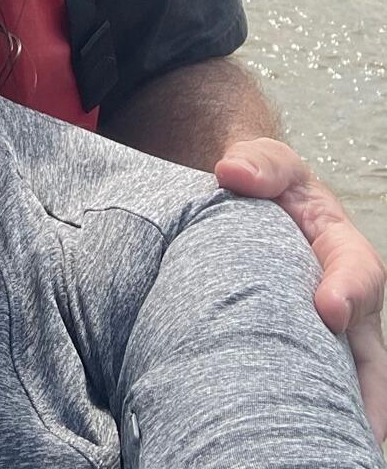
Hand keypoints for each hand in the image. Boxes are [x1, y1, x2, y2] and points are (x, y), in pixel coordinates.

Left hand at [217, 136, 386, 442]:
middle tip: (350, 422)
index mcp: (342, 248)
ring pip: (356, 381)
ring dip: (351, 416)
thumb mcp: (265, 161)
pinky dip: (323, 416)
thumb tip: (231, 173)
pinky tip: (304, 446)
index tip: (327, 307)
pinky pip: (325, 387)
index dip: (347, 291)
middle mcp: (347, 298)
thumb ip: (257, 163)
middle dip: (366, 388)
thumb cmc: (265, 180)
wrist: (254, 198)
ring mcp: (330, 332)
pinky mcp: (306, 349)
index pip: (359, 272)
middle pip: (370, 350)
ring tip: (340, 452)